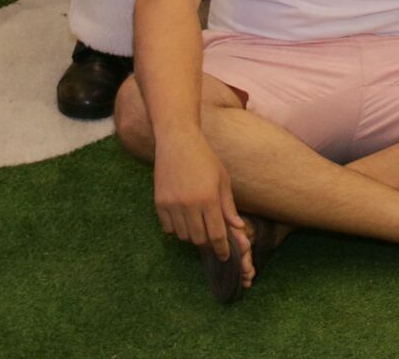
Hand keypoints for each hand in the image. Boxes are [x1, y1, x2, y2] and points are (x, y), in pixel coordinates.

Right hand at [153, 134, 247, 266]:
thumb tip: (238, 228)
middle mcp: (190, 205)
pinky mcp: (159, 203)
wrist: (178, 142)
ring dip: (192, 234)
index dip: (221, 249)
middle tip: (210, 235)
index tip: (224, 255)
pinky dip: (176, 227)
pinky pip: (168, 228)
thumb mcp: (222, 180)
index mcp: (209, 199)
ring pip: (183, 236)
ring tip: (197, 222)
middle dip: (207, 241)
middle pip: (199, 239)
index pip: (216, 235)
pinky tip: (182, 216)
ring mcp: (172, 205)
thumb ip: (228, 206)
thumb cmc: (205, 159)